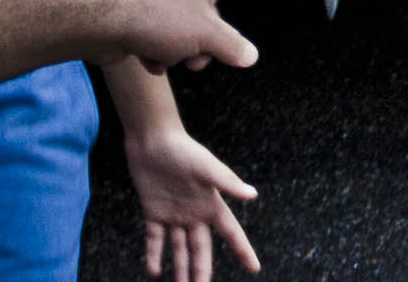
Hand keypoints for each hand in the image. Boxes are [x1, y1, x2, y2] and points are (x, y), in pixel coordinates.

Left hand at [117, 0, 262, 74]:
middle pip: (209, 12)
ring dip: (181, 50)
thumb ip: (232, 47)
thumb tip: (251, 56)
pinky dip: (159, 49)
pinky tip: (148, 57)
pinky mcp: (140, 12)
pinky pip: (161, 34)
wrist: (106, 22)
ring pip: (185, 28)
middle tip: (199, 58)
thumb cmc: (162, 19)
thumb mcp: (206, 37)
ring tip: (171, 58)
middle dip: (207, 41)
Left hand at [123, 120, 260, 279]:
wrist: (152, 139)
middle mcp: (194, 213)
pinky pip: (155, 239)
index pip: (231, 232)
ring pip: (179, 249)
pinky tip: (153, 270)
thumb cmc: (183, 150)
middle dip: (202, 270)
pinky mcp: (154, 212)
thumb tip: (253, 196)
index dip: (242, 250)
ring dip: (180, 269)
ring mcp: (174, 214)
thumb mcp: (207, 167)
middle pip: (201, 249)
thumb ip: (228, 182)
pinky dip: (154, 254)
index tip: (254, 269)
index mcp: (211, 204)